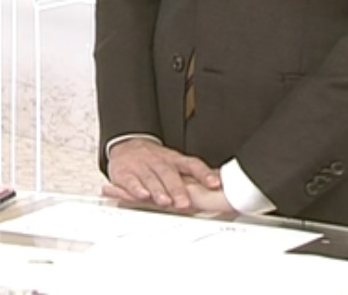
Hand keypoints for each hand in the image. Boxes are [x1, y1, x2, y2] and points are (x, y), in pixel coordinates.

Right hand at [102, 138, 221, 211]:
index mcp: (174, 160)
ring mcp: (141, 166)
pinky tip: (142, 195)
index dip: (203, 173)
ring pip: (150, 178)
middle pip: (169, 173)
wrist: (125, 146)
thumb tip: (222, 182)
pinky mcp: (124, 173)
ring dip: (158, 190)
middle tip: (184, 202)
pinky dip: (136, 189)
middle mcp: (158, 162)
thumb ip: (195, 174)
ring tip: (165, 201)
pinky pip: (130, 181)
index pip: (191, 164)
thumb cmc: (155, 160)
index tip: (214, 183)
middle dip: (177, 188)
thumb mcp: (175, 163)